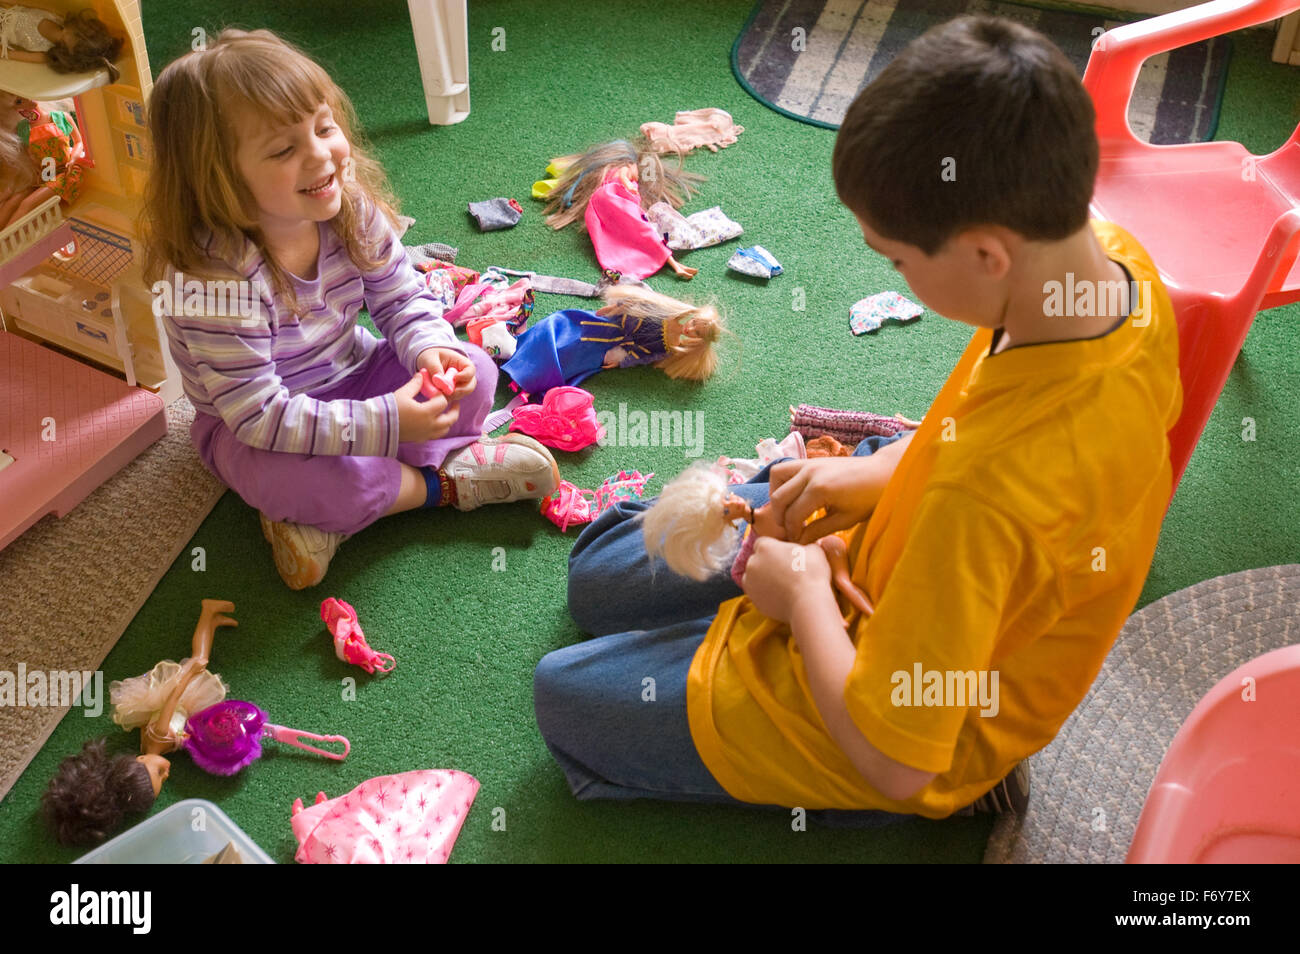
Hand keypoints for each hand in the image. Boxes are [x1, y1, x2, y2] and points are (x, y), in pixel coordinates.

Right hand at [394, 372, 458, 442]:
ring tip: (446, 413)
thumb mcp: (403, 393)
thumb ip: (415, 384)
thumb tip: (422, 374)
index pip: (442, 402)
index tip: (438, 392)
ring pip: (445, 429)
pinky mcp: (420, 439)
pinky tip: (435, 422)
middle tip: (455, 403)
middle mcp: (429, 425)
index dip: (442, 395)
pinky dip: (439, 429)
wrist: (377, 427)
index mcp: (426, 412)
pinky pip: (435, 435)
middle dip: (454, 410)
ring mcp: (425, 434)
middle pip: (451, 419)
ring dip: (448, 421)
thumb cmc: (389, 409)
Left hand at [417, 347, 474, 401]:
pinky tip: (436, 395)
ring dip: (451, 395)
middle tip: (448, 391)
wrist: (427, 362)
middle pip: (470, 386)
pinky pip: (452, 399)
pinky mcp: (452, 394)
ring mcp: (460, 386)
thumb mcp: (430, 358)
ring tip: (438, 391)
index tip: (455, 378)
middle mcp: (464, 376)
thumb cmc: (430, 356)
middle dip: (460, 390)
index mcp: (462, 363)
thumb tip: (440, 381)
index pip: (471, 371)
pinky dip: (445, 399)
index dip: (465, 376)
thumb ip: (435, 368)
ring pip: (461, 394)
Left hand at [741, 536, 833, 624]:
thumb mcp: (814, 551)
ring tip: (783, 585)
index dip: (774, 549)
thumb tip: (807, 550)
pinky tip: (781, 596)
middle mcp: (752, 563)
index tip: (785, 556)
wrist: (807, 602)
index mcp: (764, 547)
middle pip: (758, 560)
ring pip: (755, 578)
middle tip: (786, 571)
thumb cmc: (811, 573)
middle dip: (768, 564)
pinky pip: (758, 594)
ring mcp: (750, 583)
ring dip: (765, 579)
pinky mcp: (754, 600)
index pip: (763, 543)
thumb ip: (805, 547)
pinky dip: (766, 594)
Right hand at [767, 456, 889, 544]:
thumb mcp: (845, 520)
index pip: (793, 515)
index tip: (796, 542)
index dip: (792, 532)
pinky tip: (793, 496)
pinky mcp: (811, 460)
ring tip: (787, 511)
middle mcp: (810, 473)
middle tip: (789, 531)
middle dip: (780, 518)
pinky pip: (786, 468)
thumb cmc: (869, 499)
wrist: (883, 473)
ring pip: (777, 476)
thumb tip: (799, 542)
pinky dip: (782, 481)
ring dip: (777, 495)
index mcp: (819, 489)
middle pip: (779, 498)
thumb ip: (818, 530)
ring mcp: (809, 463)